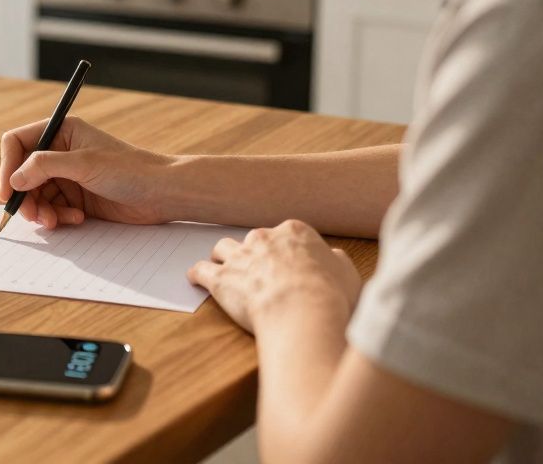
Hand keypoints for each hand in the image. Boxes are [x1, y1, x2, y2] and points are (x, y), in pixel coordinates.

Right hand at [0, 116, 172, 228]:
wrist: (161, 193)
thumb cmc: (129, 169)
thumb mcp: (83, 163)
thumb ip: (44, 167)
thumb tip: (14, 179)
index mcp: (61, 131)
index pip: (17, 143)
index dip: (8, 166)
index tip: (8, 191)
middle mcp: (60, 152)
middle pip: (22, 174)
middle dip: (25, 196)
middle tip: (33, 216)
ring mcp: (67, 176)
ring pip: (35, 195)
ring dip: (41, 211)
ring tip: (56, 221)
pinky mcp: (75, 197)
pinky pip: (51, 209)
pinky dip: (58, 217)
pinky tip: (77, 218)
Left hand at [187, 220, 360, 333]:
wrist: (301, 309)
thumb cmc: (329, 294)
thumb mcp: (347, 273)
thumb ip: (336, 261)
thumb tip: (332, 257)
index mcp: (294, 232)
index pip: (286, 234)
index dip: (286, 250)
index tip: (286, 261)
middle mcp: (263, 238)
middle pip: (254, 240)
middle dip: (255, 253)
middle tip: (258, 269)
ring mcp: (239, 256)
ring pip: (223, 248)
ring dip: (224, 258)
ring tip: (224, 267)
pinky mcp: (220, 279)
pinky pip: (201, 270)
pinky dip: (197, 274)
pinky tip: (195, 277)